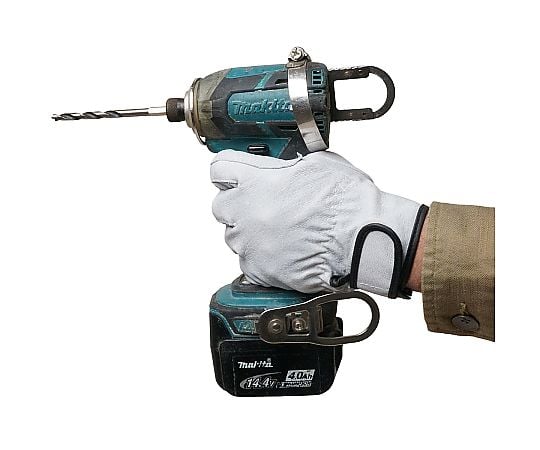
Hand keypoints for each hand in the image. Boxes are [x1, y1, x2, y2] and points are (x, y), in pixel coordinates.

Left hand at [210, 150, 426, 296]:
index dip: (230, 170)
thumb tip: (278, 167)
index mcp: (256, 180)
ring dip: (250, 232)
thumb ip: (284, 165)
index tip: (235, 175)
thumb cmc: (346, 202)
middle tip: (261, 205)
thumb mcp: (315, 163)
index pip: (219, 168)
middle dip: (239, 204)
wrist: (364, 239)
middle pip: (221, 205)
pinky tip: (284, 250)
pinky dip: (262, 257)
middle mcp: (246, 212)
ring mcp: (250, 244)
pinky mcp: (259, 271)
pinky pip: (248, 262)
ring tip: (280, 231)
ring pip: (234, 236)